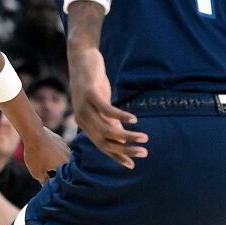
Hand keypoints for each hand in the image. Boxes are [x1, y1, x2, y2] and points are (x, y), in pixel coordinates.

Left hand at [22, 127, 70, 183]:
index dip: (59, 182)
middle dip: (59, 172)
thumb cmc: (35, 154)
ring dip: (58, 162)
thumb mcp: (36, 172)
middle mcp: (69, 156)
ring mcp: (66, 147)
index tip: (52, 183)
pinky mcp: (61, 141)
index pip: (66, 178)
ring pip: (64, 158)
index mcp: (64, 166)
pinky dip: (56, 153)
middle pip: (66, 168)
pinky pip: (61, 150)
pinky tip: (47, 153)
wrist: (34, 134)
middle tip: (50, 174)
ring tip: (48, 163)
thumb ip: (43, 180)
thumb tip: (46, 184)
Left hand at [70, 48, 147, 167]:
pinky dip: (121, 116)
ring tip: (144, 138)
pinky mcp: (90, 94)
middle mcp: (83, 119)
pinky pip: (107, 110)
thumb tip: (122, 137)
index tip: (132, 164)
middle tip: (144, 153)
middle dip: (125, 150)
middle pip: (104, 141)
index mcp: (86, 124)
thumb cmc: (94, 84)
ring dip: (127, 135)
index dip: (116, 156)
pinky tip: (134, 120)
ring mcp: (84, 107)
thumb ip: (110, 121)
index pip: (102, 146)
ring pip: (106, 129)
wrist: (81, 59)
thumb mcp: (102, 105)